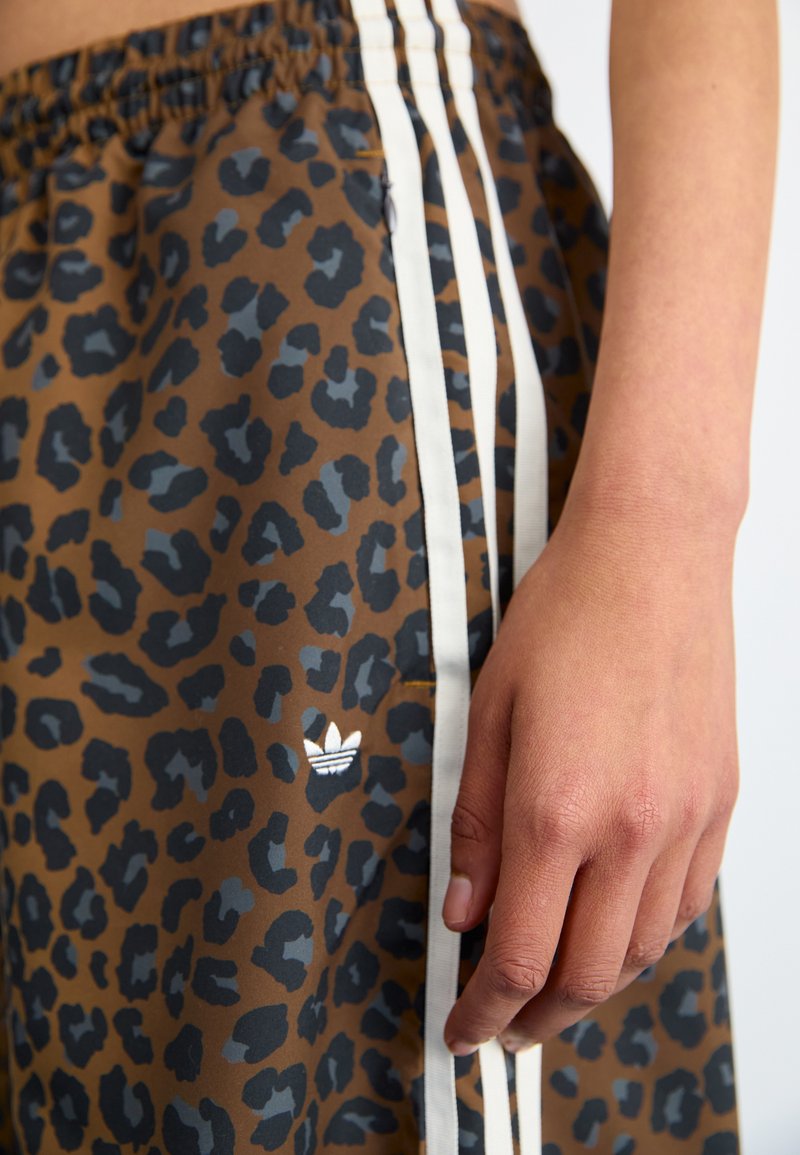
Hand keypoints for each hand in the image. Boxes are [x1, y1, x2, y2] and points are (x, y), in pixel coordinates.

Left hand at [440, 499, 739, 1054]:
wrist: (653, 556)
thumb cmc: (565, 617)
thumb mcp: (487, 713)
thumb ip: (473, 823)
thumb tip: (462, 910)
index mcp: (555, 808)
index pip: (518, 954)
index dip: (484, 1010)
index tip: (464, 1029)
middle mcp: (630, 829)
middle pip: (586, 975)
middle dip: (535, 1018)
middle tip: (503, 1024)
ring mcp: (685, 820)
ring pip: (643, 951)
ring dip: (592, 985)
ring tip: (554, 985)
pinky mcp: (719, 803)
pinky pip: (686, 905)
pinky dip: (645, 939)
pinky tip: (615, 930)